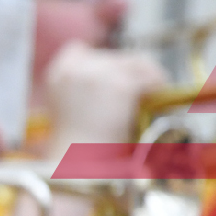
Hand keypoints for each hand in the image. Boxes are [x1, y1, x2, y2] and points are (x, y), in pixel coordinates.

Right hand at [43, 43, 167, 148]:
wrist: (78, 166)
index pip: (78, 50)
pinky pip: (147, 78)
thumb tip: (113, 81)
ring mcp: (98, 74)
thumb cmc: (75, 148)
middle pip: (112, 56)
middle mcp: (75, 68)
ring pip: (135, 62)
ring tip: (155, 91)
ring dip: (147, 75)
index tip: (114, 77)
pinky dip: (157, 85)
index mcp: (57, 73)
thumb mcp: (69, 109)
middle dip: (128, 72)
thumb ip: (82, 89)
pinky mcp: (120, 85)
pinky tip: (157, 99)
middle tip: (142, 90)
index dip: (100, 62)